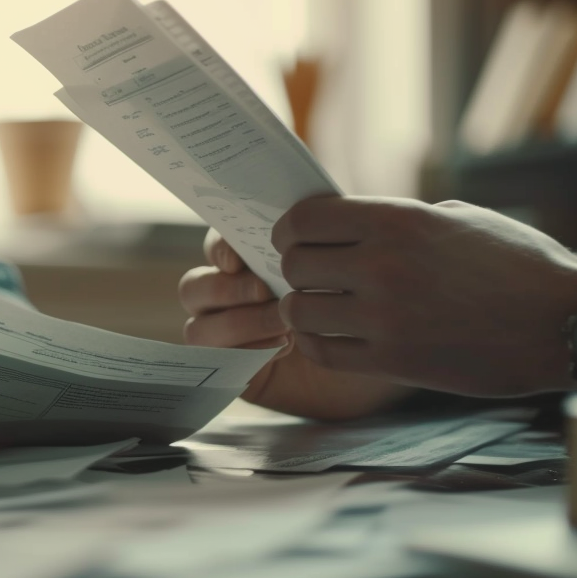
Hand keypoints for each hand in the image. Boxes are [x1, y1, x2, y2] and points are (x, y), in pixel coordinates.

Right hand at [180, 229, 406, 418]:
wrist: (383, 350)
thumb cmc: (363, 299)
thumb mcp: (344, 261)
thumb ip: (317, 236)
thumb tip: (298, 208)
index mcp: (249, 262)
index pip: (215, 247)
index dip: (217, 249)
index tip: (237, 257)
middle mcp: (230, 297)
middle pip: (193, 288)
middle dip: (227, 290)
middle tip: (266, 291)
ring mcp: (229, 336)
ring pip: (198, 328)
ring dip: (238, 323)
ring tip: (284, 325)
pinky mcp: (236, 369)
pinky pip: (218, 361)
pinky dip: (246, 352)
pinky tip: (282, 348)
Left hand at [273, 196, 576, 395]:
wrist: (563, 322)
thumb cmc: (519, 265)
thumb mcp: (458, 217)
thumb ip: (397, 219)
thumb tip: (349, 225)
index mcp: (397, 220)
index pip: (305, 219)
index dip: (290, 228)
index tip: (295, 237)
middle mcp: (383, 265)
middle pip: (295, 264)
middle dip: (297, 269)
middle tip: (312, 276)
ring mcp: (385, 317)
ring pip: (299, 312)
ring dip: (303, 309)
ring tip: (321, 308)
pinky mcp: (393, 360)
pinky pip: (322, 351)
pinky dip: (318, 343)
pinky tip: (333, 336)